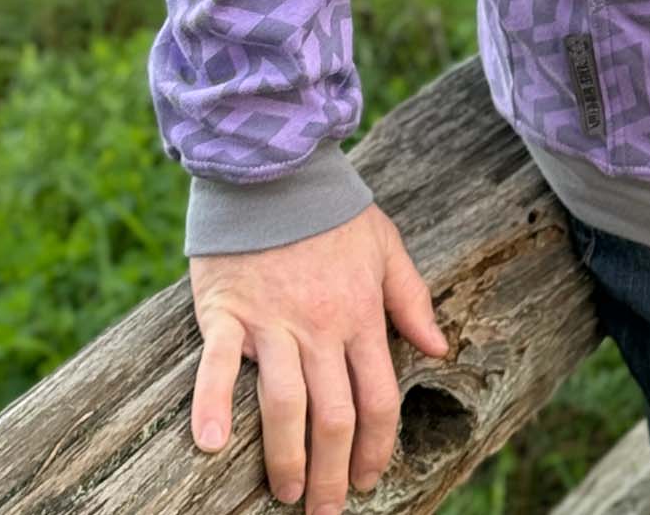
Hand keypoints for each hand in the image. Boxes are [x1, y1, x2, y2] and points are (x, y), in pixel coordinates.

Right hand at [190, 203, 451, 511]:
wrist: (277, 169)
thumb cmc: (333, 212)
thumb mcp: (386, 246)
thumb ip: (412, 300)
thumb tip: (439, 349)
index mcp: (360, 315)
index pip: (378, 399)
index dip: (378, 448)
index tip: (371, 479)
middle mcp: (320, 327)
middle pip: (334, 416)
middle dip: (334, 474)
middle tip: (327, 511)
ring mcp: (273, 323)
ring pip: (285, 405)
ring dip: (286, 458)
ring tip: (287, 493)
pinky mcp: (228, 313)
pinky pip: (218, 366)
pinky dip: (212, 406)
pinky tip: (211, 446)